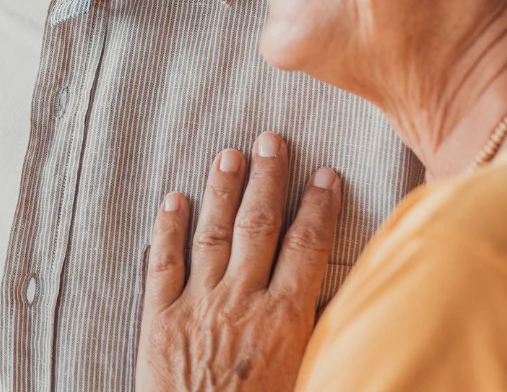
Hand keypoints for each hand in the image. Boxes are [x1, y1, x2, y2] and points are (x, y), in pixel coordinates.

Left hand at [134, 132, 342, 391]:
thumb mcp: (309, 378)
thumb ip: (321, 337)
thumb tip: (348, 304)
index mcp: (285, 320)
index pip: (307, 248)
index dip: (317, 206)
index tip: (324, 174)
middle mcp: (241, 302)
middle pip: (258, 226)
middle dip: (266, 179)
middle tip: (271, 139)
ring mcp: (197, 307)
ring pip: (210, 234)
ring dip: (220, 190)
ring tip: (228, 155)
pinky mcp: (158, 321)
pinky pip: (161, 264)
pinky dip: (166, 229)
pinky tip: (171, 200)